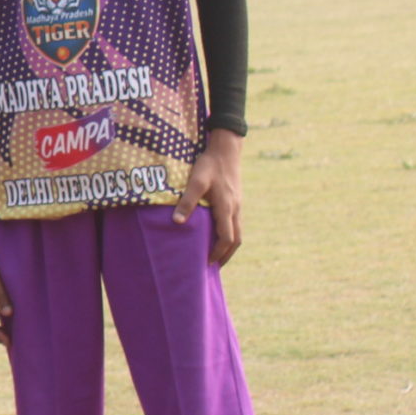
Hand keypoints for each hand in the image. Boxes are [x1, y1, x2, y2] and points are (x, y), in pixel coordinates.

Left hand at [173, 128, 242, 264]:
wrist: (226, 148)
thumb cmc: (209, 164)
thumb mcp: (195, 181)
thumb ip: (186, 201)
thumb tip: (177, 222)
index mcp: (226, 207)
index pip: (227, 237)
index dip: (218, 252)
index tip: (207, 263)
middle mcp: (235, 208)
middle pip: (237, 239)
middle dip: (226, 254)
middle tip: (213, 266)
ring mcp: (238, 204)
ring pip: (238, 231)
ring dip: (229, 246)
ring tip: (216, 256)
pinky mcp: (236, 200)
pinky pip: (236, 223)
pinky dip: (230, 234)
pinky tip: (219, 235)